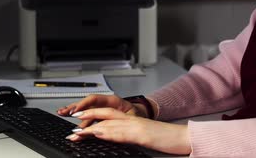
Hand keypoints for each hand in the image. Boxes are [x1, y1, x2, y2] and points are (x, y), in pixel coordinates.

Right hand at [57, 94, 148, 128]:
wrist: (141, 115)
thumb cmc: (137, 115)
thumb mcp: (131, 117)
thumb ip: (119, 119)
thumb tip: (110, 125)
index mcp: (113, 100)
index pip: (95, 99)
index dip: (84, 105)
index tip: (76, 112)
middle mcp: (105, 103)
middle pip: (87, 103)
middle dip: (74, 107)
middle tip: (64, 112)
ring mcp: (103, 109)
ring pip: (86, 110)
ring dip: (74, 112)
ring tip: (62, 113)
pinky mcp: (101, 116)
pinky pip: (89, 118)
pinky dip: (80, 122)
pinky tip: (73, 125)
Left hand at [68, 107, 191, 154]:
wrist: (183, 138)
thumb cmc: (166, 140)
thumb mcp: (145, 138)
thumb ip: (130, 137)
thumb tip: (116, 140)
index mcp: (133, 121)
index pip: (110, 115)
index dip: (93, 115)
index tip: (79, 120)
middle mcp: (133, 120)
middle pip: (106, 114)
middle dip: (87, 116)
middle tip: (72, 119)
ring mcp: (136, 126)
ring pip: (109, 122)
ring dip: (91, 127)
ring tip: (76, 132)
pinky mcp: (140, 133)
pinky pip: (120, 131)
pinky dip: (106, 132)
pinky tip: (96, 134)